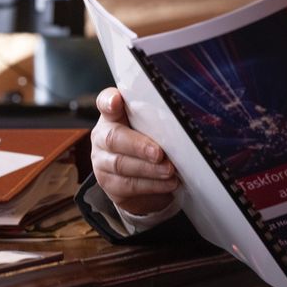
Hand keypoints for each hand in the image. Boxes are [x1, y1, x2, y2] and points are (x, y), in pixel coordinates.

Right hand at [91, 87, 178, 214]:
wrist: (144, 182)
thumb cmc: (152, 145)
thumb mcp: (155, 129)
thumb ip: (159, 120)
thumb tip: (184, 119)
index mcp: (113, 117)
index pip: (105, 102)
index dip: (109, 101)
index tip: (117, 100)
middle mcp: (102, 137)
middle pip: (113, 138)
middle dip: (138, 146)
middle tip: (159, 153)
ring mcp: (102, 162)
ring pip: (121, 165)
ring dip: (148, 169)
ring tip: (169, 170)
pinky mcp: (109, 184)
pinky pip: (128, 186)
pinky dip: (151, 185)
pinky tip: (168, 183)